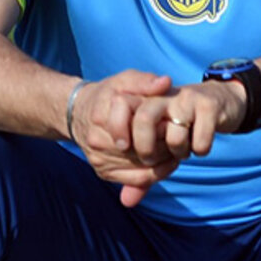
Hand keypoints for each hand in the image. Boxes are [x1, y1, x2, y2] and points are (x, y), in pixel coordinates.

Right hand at [69, 71, 177, 205]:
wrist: (80, 113)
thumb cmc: (110, 95)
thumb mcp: (125, 80)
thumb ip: (144, 80)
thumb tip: (165, 83)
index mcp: (103, 114)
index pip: (139, 127)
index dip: (162, 128)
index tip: (173, 124)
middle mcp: (98, 139)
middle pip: (143, 150)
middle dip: (166, 146)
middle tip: (180, 139)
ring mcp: (99, 158)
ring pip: (141, 168)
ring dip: (163, 161)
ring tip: (175, 150)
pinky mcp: (103, 172)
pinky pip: (135, 180)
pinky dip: (155, 174)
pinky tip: (166, 163)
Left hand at [126, 78, 246, 163]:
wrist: (221, 100)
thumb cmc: (182, 126)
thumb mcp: (159, 141)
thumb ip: (141, 171)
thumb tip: (127, 202)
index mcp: (144, 100)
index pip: (121, 107)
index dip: (118, 131)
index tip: (124, 147)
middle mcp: (163, 97)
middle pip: (143, 120)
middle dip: (146, 149)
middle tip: (152, 159)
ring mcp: (186, 100)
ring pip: (174, 137)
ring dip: (179, 152)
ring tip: (184, 149)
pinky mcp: (209, 106)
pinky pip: (200, 141)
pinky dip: (201, 150)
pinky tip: (201, 146)